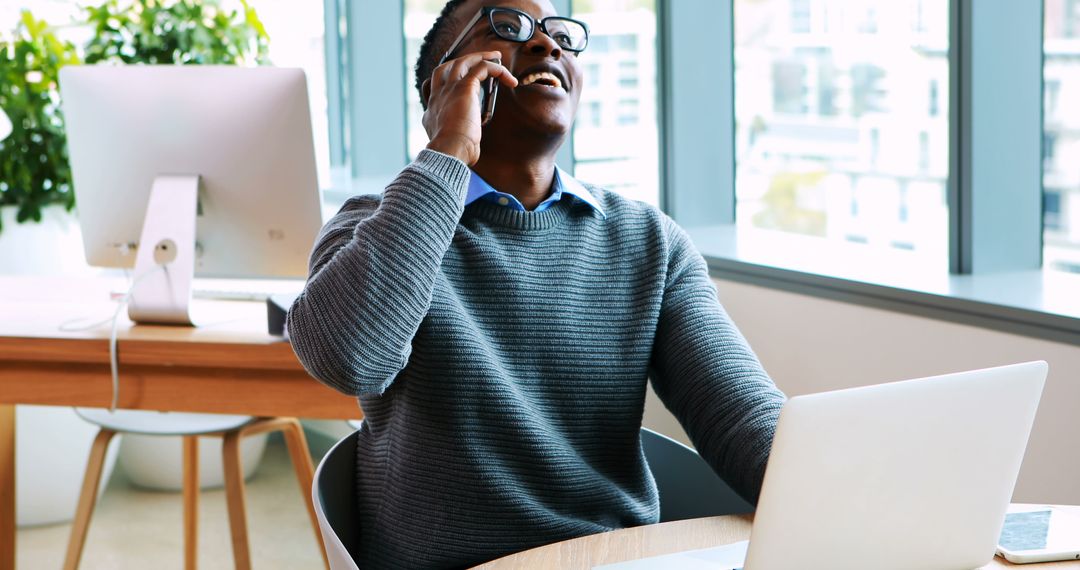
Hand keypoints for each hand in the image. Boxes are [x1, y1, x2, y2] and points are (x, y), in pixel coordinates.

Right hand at [422, 51, 517, 165]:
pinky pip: (482, 68)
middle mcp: (438, 95)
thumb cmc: (453, 153)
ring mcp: (450, 89)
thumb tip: (468, 144)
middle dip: (464, 60)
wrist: (449, 151)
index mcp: (433, 109)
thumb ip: (456, 137)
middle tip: (481, 60)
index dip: (450, 79)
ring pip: (464, 61)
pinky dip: (496, 68)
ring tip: (496, 57)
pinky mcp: (464, 87)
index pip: (437, 86)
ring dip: (481, 57)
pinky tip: (508, 77)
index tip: (463, 81)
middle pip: (447, 67)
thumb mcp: (449, 143)